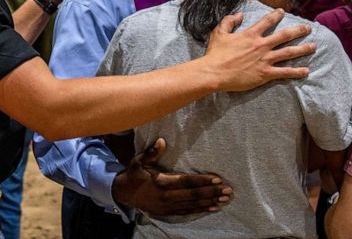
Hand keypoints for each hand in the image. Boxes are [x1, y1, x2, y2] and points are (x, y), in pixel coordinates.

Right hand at [112, 138, 231, 215]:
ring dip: (210, 201)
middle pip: (193, 194)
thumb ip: (151, 152)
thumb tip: (162, 141)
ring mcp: (168, 206)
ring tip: (225, 199)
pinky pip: (188, 211)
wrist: (124, 194)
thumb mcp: (139, 161)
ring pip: (193, 204)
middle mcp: (166, 196)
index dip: (202, 180)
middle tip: (228, 190)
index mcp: (161, 182)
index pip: (186, 181)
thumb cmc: (134, 174)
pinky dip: (201, 210)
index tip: (217, 179)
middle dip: (211, 192)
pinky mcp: (168, 212)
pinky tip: (213, 207)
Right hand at [202, 9, 313, 91]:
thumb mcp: (219, 33)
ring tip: (313, 46)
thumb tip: (239, 14)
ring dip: (303, 49)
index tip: (283, 12)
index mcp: (250, 34)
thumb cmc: (215, 54)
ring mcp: (265, 59)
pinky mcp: (265, 73)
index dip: (276, 15)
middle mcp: (261, 45)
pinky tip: (306, 70)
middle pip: (285, 35)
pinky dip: (296, 71)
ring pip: (289, 52)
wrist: (214, 73)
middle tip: (308, 28)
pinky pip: (285, 72)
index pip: (267, 21)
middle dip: (298, 30)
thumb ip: (229, 21)